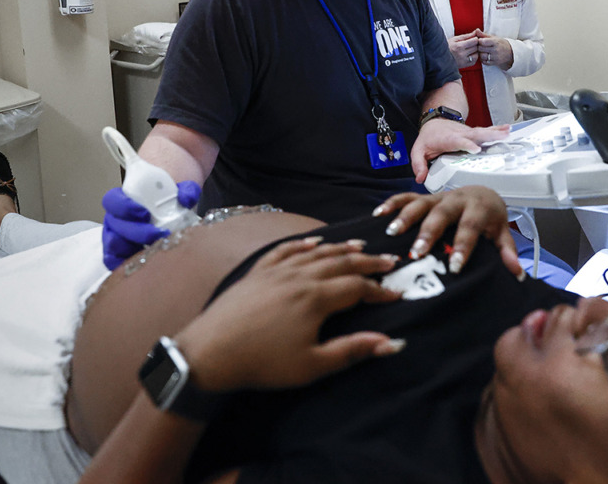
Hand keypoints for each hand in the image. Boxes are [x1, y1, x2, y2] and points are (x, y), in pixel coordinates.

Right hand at [101, 181, 200, 269]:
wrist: (175, 216)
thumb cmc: (171, 201)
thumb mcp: (182, 189)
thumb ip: (186, 189)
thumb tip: (186, 198)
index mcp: (124, 199)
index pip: (113, 200)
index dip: (125, 207)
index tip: (144, 212)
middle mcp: (116, 219)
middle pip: (115, 226)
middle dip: (137, 232)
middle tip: (160, 233)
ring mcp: (116, 238)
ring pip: (113, 246)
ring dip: (133, 248)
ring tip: (156, 248)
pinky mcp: (120, 255)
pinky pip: (115, 262)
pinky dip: (126, 264)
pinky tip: (146, 262)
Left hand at [175, 238, 402, 390]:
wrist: (210, 352)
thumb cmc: (264, 363)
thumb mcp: (312, 365)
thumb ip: (353, 350)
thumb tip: (391, 343)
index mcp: (316, 298)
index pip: (357, 288)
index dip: (380, 290)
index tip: (397, 293)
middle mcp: (300, 277)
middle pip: (341, 263)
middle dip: (368, 261)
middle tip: (389, 260)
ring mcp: (277, 271)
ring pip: (316, 253)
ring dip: (341, 248)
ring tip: (360, 245)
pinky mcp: (258, 272)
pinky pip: (286, 250)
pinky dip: (304, 244)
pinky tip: (314, 242)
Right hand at [373, 187, 521, 278]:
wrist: (483, 192)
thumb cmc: (489, 216)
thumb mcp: (501, 231)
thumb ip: (506, 250)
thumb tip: (516, 273)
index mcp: (477, 208)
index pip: (470, 227)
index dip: (462, 246)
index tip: (454, 266)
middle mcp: (456, 200)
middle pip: (441, 215)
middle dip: (428, 233)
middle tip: (417, 252)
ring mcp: (438, 197)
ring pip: (420, 204)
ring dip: (405, 217)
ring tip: (391, 233)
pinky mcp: (425, 196)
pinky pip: (406, 196)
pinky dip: (392, 203)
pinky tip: (378, 215)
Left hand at [410, 121, 508, 182]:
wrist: (434, 123)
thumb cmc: (428, 138)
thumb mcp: (418, 151)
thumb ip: (418, 164)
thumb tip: (421, 178)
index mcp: (448, 139)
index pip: (458, 141)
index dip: (467, 145)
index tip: (476, 149)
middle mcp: (460, 134)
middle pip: (475, 135)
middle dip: (488, 136)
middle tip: (501, 137)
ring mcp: (468, 133)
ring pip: (482, 132)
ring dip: (496, 132)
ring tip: (508, 132)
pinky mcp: (473, 133)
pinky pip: (486, 131)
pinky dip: (497, 130)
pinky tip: (508, 129)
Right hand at [448, 32, 479, 68]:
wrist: (440, 58)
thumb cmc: (446, 47)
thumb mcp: (454, 39)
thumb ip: (466, 36)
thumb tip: (476, 32)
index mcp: (458, 46)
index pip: (475, 41)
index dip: (475, 38)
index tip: (473, 38)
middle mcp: (461, 55)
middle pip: (476, 47)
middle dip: (475, 45)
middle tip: (471, 43)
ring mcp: (463, 61)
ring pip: (477, 54)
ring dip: (475, 51)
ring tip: (469, 49)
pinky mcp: (464, 65)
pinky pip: (474, 61)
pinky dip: (473, 57)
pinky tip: (468, 55)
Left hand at [477, 32, 513, 69]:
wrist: (510, 53)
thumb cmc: (500, 43)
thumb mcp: (494, 37)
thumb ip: (484, 35)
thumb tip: (476, 30)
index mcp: (495, 42)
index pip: (483, 41)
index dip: (479, 41)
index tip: (480, 40)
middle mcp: (495, 50)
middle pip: (480, 49)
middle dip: (478, 47)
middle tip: (480, 46)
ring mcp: (495, 57)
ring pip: (481, 56)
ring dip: (480, 54)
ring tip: (482, 51)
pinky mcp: (494, 63)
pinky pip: (484, 62)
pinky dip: (482, 59)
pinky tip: (485, 56)